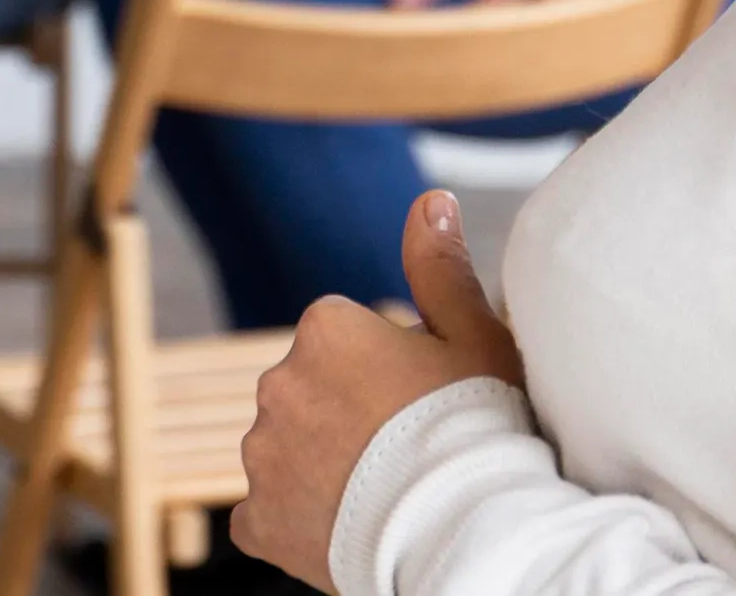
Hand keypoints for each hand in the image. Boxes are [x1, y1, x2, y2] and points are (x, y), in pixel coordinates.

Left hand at [233, 193, 521, 582]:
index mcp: (326, 328)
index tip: (422, 407)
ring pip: (288, 452)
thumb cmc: (478, 432)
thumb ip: (440, 267)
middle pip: (312, 394)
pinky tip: (343, 531)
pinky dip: (295, 522)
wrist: (464, 535)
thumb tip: (431, 200)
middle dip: (348, 418)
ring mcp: (263, 454)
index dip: (389, 376)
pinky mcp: (257, 519)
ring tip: (383, 497)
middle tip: (406, 455)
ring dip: (321, 469)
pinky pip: (266, 514)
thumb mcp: (475, 339)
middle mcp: (278, 382)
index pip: (346, 342)